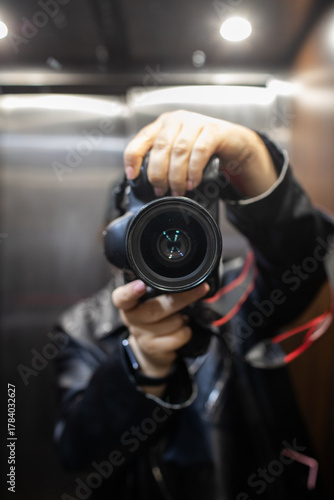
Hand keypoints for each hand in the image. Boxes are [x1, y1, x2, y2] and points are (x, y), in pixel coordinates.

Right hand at [112, 280, 209, 392]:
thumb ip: (160, 292)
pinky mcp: (153, 348)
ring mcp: (141, 335)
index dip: (130, 292)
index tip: (140, 286)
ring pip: (172, 322)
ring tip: (180, 319)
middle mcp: (131, 319)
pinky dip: (185, 332)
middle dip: (181, 299)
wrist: (151, 350)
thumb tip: (188, 282)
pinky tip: (180, 330)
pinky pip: (178, 337)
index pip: (122, 297)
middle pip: (155, 309)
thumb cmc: (154, 319)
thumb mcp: (151, 303)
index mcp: (129, 304)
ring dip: (183, 319)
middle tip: (199, 290)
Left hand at [124, 110, 276, 197]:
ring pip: (179, 151)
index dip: (133, 158)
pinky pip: (199, 151)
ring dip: (176, 175)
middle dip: (158, 173)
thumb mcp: (178, 154)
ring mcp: (195, 122)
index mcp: (162, 126)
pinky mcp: (213, 130)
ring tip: (177, 190)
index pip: (141, 139)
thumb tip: (149, 185)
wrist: (233, 143)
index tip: (133, 175)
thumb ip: (164, 162)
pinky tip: (192, 182)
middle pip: (160, 147)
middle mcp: (176, 120)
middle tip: (160, 190)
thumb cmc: (202, 148)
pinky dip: (193, 170)